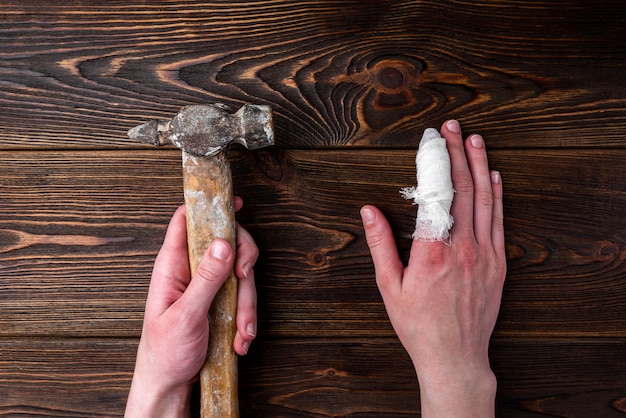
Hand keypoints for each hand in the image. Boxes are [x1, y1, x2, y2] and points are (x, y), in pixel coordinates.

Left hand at [125, 198, 257, 416]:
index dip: (209, 206)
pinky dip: (246, 318)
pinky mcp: (219, 302)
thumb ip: (205, 279)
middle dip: (243, 263)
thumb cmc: (164, 352)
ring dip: (246, 304)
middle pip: (226, 243)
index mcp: (172, 265)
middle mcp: (190, 270)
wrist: (169, 384)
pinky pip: (243, 298)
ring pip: (240, 273)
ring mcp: (207, 286)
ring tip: (240, 331)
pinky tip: (239, 338)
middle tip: (244, 281)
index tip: (235, 204)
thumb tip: (222, 243)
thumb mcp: (185, 315)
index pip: (187, 221)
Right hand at [361, 120, 505, 417]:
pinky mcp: (497, 263)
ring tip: (475, 140)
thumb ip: (381, 243)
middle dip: (456, 153)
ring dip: (480, 166)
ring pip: (484, 199)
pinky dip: (497, 195)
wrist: (455, 355)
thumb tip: (369, 210)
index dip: (433, 161)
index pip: (434, 193)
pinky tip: (494, 176)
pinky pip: (499, 220)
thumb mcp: (389, 285)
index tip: (429, 139)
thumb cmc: (418, 324)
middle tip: (452, 127)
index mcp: (432, 251)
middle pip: (462, 189)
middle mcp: (462, 247)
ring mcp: (484, 254)